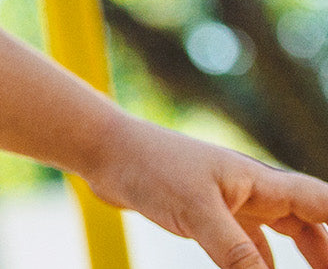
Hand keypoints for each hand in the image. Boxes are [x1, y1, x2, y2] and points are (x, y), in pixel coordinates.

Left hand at [84, 114, 327, 267]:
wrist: (103, 151)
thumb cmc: (150, 167)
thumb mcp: (198, 213)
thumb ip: (237, 255)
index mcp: (259, 181)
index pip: (321, 202)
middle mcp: (249, 188)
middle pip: (306, 222)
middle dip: (324, 250)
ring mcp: (226, 199)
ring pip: (278, 232)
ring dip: (298, 256)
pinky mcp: (203, 211)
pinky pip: (245, 241)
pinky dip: (258, 263)